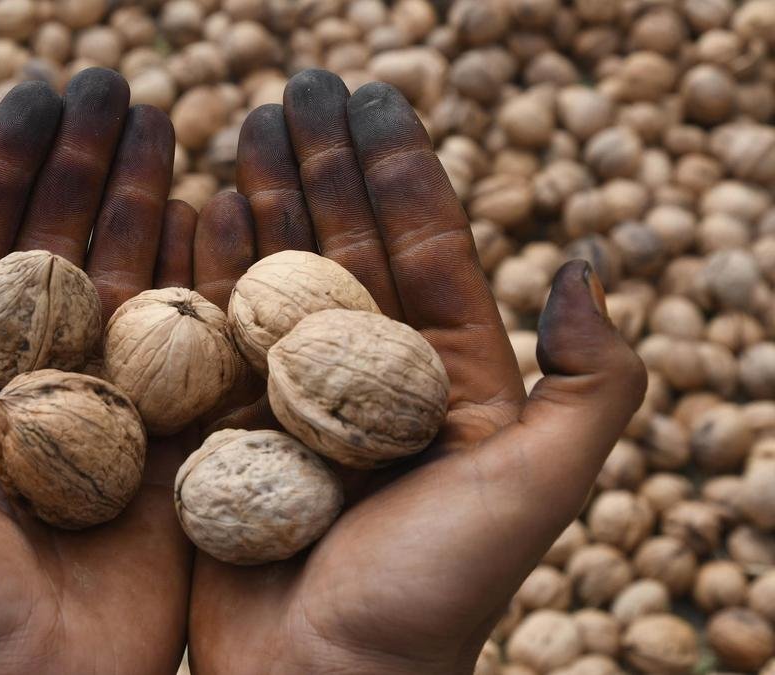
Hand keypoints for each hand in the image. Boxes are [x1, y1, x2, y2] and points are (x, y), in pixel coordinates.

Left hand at [0, 69, 200, 673]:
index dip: (3, 172)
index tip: (33, 98)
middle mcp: (28, 384)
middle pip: (59, 250)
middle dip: (87, 165)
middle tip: (116, 83)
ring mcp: (105, 410)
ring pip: (127, 283)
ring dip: (149, 200)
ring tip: (169, 119)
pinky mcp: (170, 442)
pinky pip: (191, 347)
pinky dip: (206, 278)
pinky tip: (221, 210)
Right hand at [187, 70, 646, 673]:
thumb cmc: (433, 588)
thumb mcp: (538, 485)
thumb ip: (589, 382)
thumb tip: (586, 265)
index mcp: (448, 381)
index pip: (423, 249)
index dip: (398, 170)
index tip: (369, 97)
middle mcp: (368, 381)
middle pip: (342, 247)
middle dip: (320, 164)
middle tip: (294, 90)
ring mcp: (291, 401)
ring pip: (275, 278)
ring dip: (258, 198)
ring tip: (238, 122)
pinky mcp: (226, 428)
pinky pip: (212, 333)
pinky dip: (202, 268)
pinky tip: (192, 204)